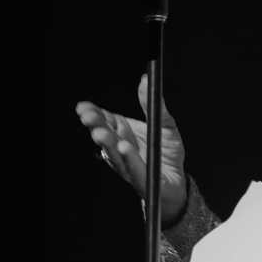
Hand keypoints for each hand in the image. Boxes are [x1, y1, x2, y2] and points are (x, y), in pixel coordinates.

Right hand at [75, 74, 187, 222]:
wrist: (178, 182)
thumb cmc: (166, 152)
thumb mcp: (165, 124)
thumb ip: (153, 105)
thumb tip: (145, 79)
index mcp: (123, 133)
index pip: (104, 121)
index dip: (93, 114)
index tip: (83, 107)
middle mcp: (121, 149)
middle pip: (105, 137)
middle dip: (96, 126)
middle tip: (89, 118)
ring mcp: (128, 166)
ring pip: (114, 154)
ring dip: (107, 143)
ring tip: (102, 133)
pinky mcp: (142, 180)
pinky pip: (134, 169)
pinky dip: (129, 158)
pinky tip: (124, 148)